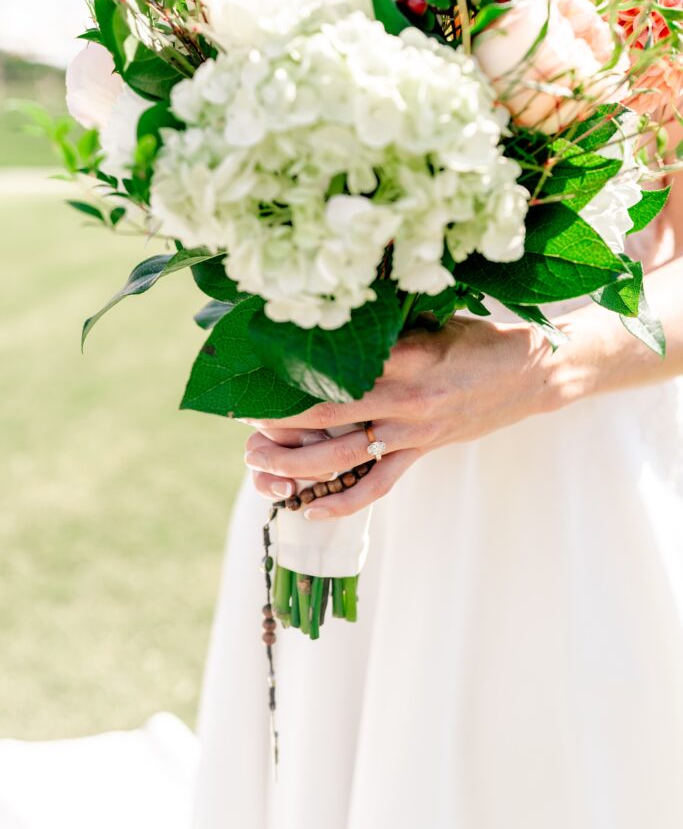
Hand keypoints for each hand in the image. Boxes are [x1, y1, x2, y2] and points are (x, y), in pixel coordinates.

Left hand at [243, 317, 551, 519]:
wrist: (533, 374)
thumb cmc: (480, 338)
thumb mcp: (434, 320)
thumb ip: (387, 330)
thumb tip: (332, 323)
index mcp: (405, 357)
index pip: (335, 368)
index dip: (290, 374)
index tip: (254, 373)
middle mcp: (405, 398)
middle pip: (327, 413)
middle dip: (279, 423)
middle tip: (243, 425)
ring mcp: (413, 431)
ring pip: (344, 456)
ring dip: (297, 465)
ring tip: (260, 465)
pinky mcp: (422, 452)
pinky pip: (378, 484)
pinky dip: (343, 500)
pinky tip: (310, 509)